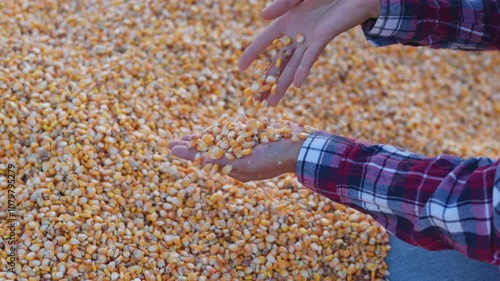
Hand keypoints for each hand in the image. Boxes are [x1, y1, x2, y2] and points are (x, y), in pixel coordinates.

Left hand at [168, 123, 306, 181]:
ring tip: (184, 137)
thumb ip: (224, 162)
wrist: (300, 146)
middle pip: (208, 151)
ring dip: (201, 138)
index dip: (188, 153)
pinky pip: (232, 133)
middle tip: (170, 143)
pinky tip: (208, 130)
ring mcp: (245, 147)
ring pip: (218, 142)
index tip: (171, 148)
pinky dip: (219, 131)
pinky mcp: (252, 136)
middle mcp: (238, 159)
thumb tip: (200, 160)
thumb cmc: (276, 158)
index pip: (206, 160)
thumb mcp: (248, 163)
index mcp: (236, 169)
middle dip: (190, 147)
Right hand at [239, 0, 380, 105]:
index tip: (240, 69)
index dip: (252, 54)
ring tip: (272, 102)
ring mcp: (309, 40)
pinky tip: (297, 84)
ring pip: (292, 66)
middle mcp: (295, 35)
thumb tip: (263, 17)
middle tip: (258, 99)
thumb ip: (282, 4)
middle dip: (267, 80)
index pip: (264, 41)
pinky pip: (310, 58)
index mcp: (286, 22)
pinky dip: (303, 70)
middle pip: (277, 61)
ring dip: (282, 84)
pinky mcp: (323, 39)